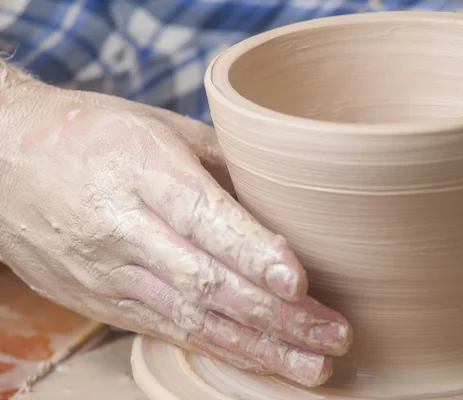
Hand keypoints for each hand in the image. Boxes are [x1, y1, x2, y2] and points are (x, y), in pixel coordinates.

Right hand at [0, 65, 351, 386]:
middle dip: (275, 317)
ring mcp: (110, 273)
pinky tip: (260, 361)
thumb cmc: (91, 132)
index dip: (254, 254)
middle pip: (206, 282)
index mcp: (142, 169)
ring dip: (257, 348)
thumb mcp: (159, 127)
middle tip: (333, 338)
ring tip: (312, 367)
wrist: (5, 159)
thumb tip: (281, 200)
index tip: (301, 283)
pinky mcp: (103, 301)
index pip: (205, 219)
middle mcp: (124, 228)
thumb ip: (221, 163)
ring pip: (191, 320)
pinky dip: (219, 349)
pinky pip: (168, 331)